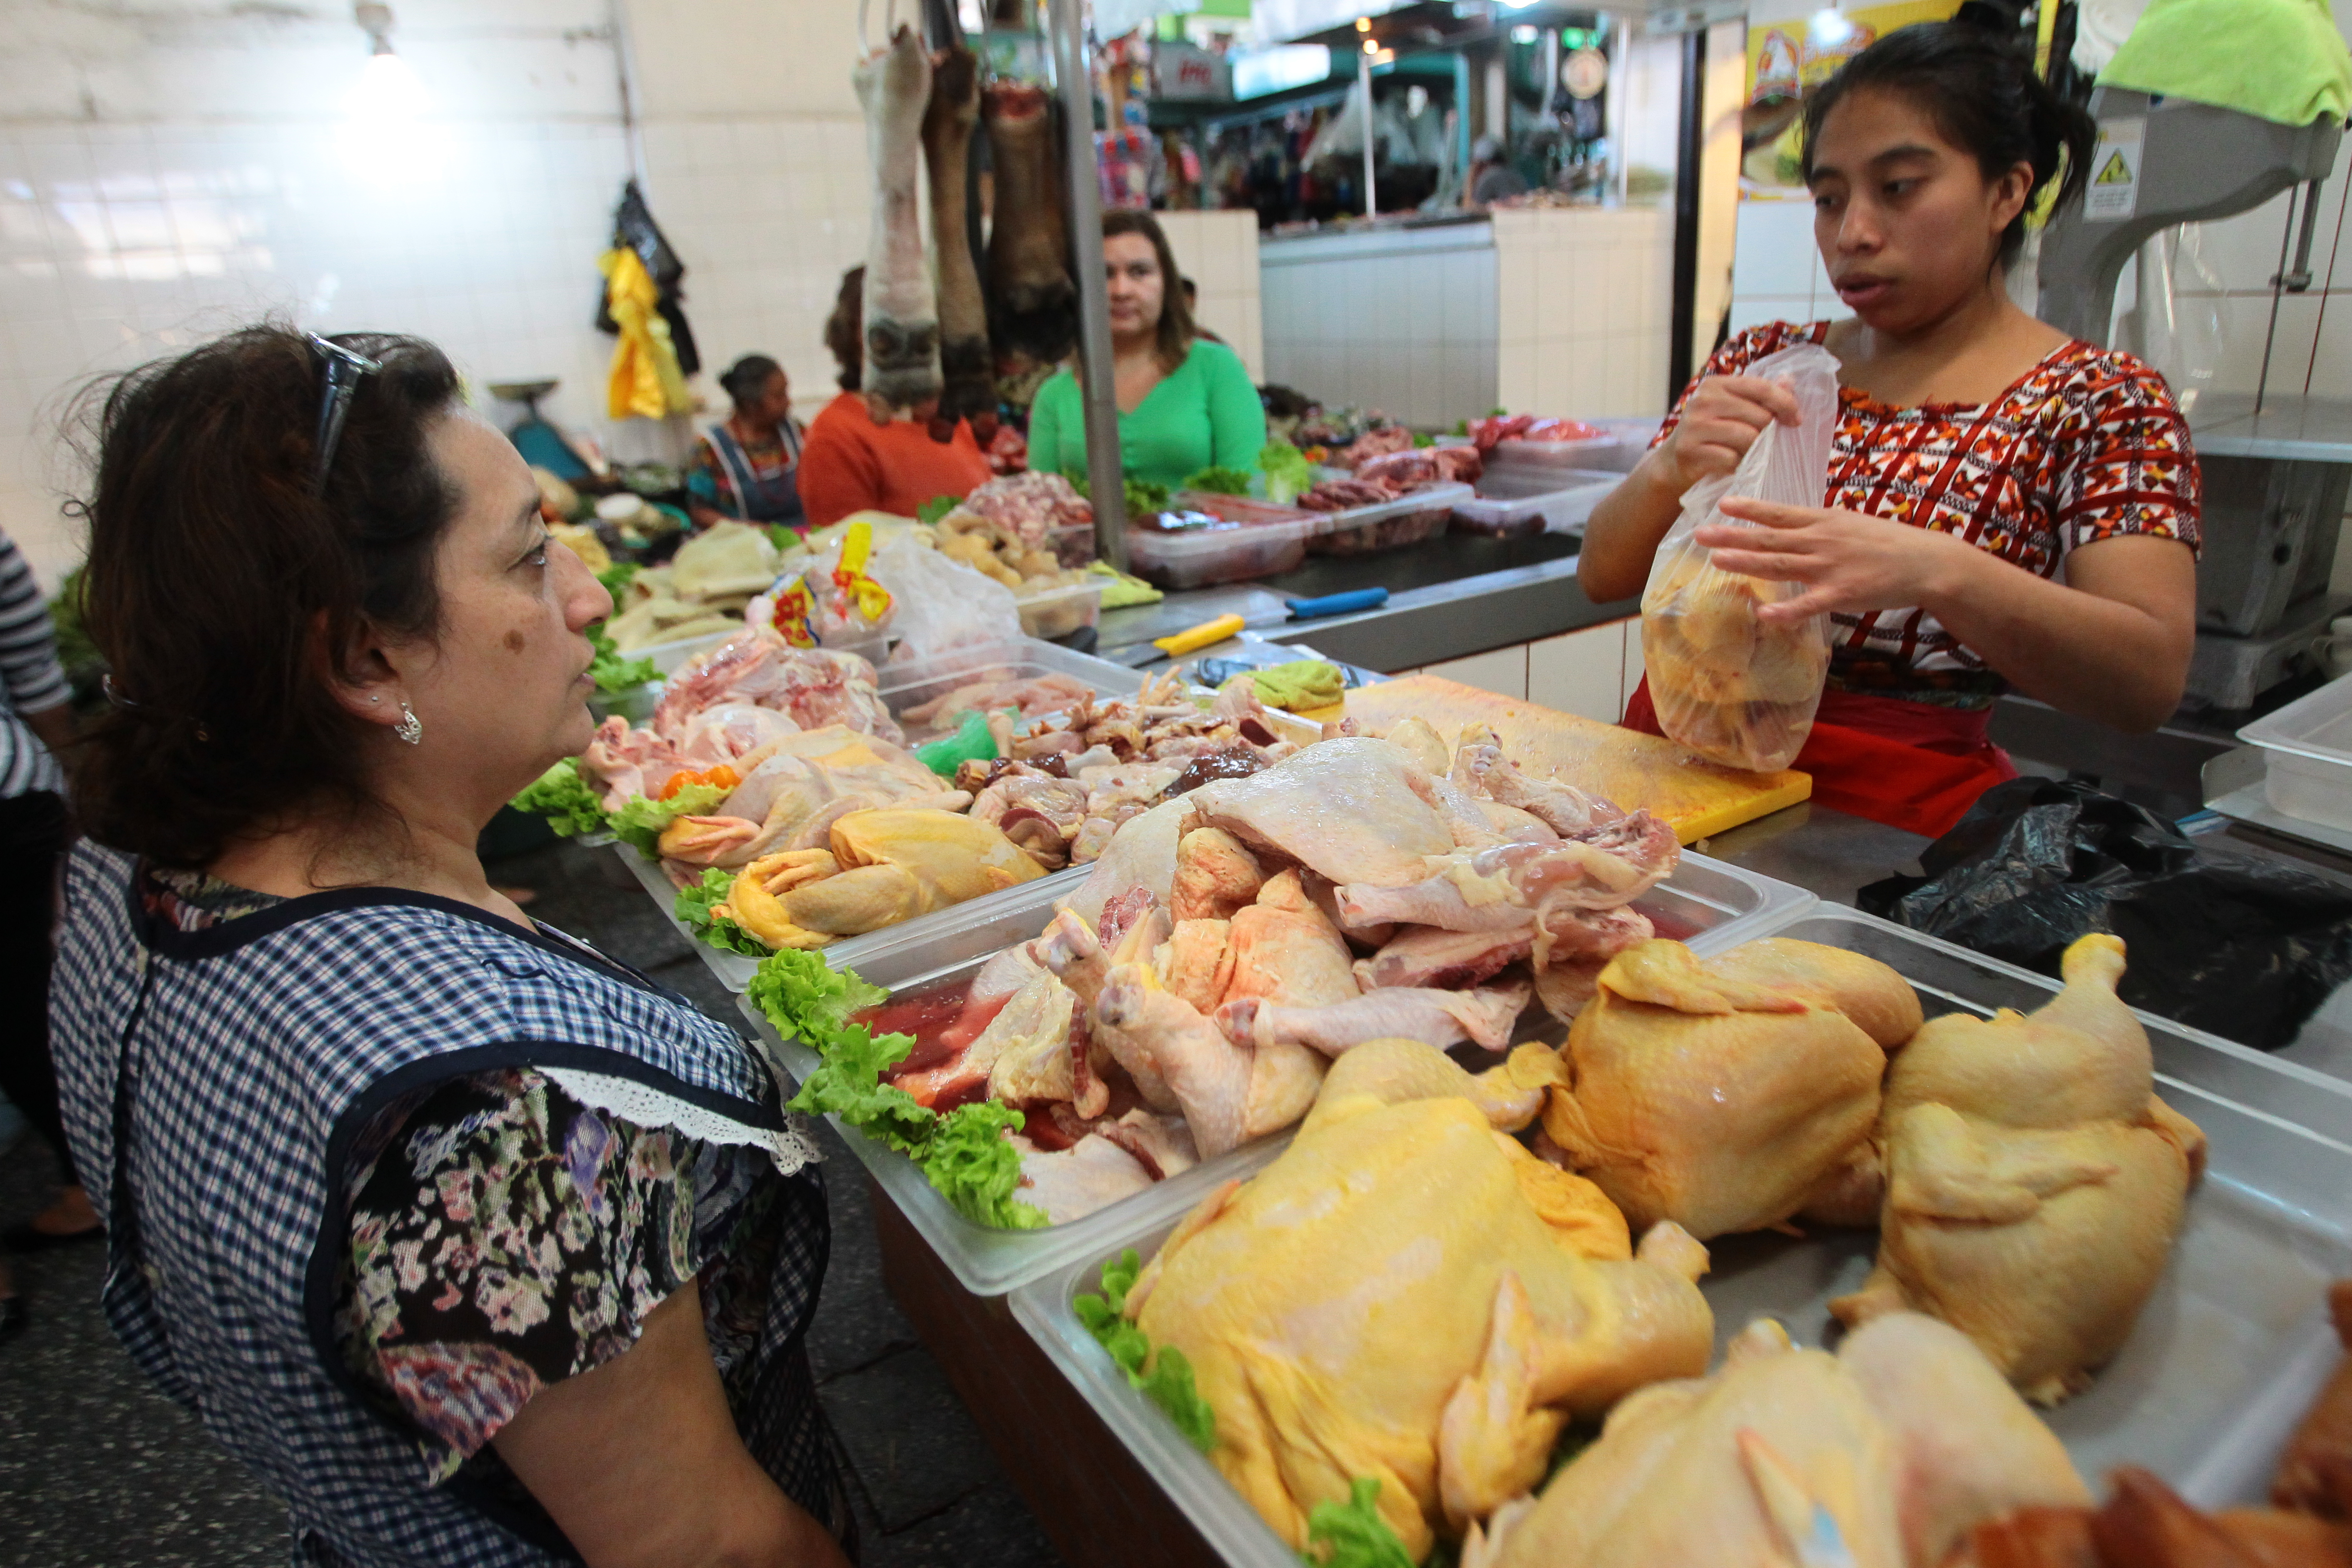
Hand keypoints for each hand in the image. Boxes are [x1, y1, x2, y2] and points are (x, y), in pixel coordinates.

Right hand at [1656, 375, 1800, 490]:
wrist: (1674, 462)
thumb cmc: (1711, 432)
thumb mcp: (1733, 408)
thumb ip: (1760, 395)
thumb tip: (1789, 379)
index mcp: (1715, 384)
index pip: (1761, 387)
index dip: (1785, 403)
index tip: (1796, 420)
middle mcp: (1703, 401)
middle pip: (1759, 416)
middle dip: (1768, 433)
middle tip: (1764, 443)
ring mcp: (1695, 426)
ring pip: (1748, 438)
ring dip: (1754, 451)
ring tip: (1748, 454)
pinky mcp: (1690, 450)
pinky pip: (1732, 459)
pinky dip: (1738, 465)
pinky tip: (1733, 464)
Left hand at [1699, 496, 1972, 622]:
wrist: (1925, 562)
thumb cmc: (1886, 544)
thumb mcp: (1850, 524)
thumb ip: (1818, 527)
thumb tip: (1788, 527)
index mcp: (1824, 521)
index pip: (1779, 514)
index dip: (1750, 509)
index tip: (1722, 503)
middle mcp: (1821, 540)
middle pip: (1770, 539)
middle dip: (1733, 536)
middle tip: (1701, 534)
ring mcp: (1829, 567)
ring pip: (1780, 565)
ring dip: (1746, 562)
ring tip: (1717, 560)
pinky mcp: (1841, 594)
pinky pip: (1807, 604)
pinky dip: (1785, 610)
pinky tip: (1762, 613)